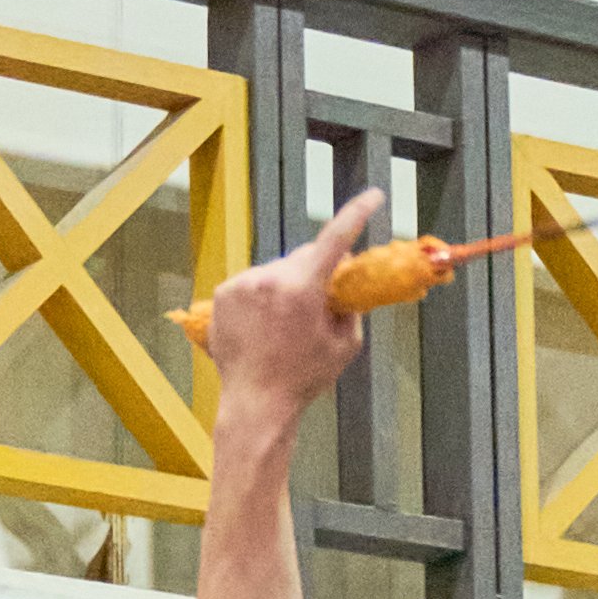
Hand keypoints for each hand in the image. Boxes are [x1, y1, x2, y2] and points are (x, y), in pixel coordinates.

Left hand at [192, 189, 384, 421]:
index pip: (336, 239)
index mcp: (303, 289)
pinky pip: (253, 282)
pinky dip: (262, 295)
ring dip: (286, 284)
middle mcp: (270, 279)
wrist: (256, 401)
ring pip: (277, 270)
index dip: (357, 213)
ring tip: (283, 323)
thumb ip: (349, 307)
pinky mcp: (224, 292)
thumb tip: (346, 285)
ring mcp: (243, 283)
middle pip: (304, 256)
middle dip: (316, 271)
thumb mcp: (344, 345)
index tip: (373, 196)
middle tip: (320, 301)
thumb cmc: (303, 377)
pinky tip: (264, 323)